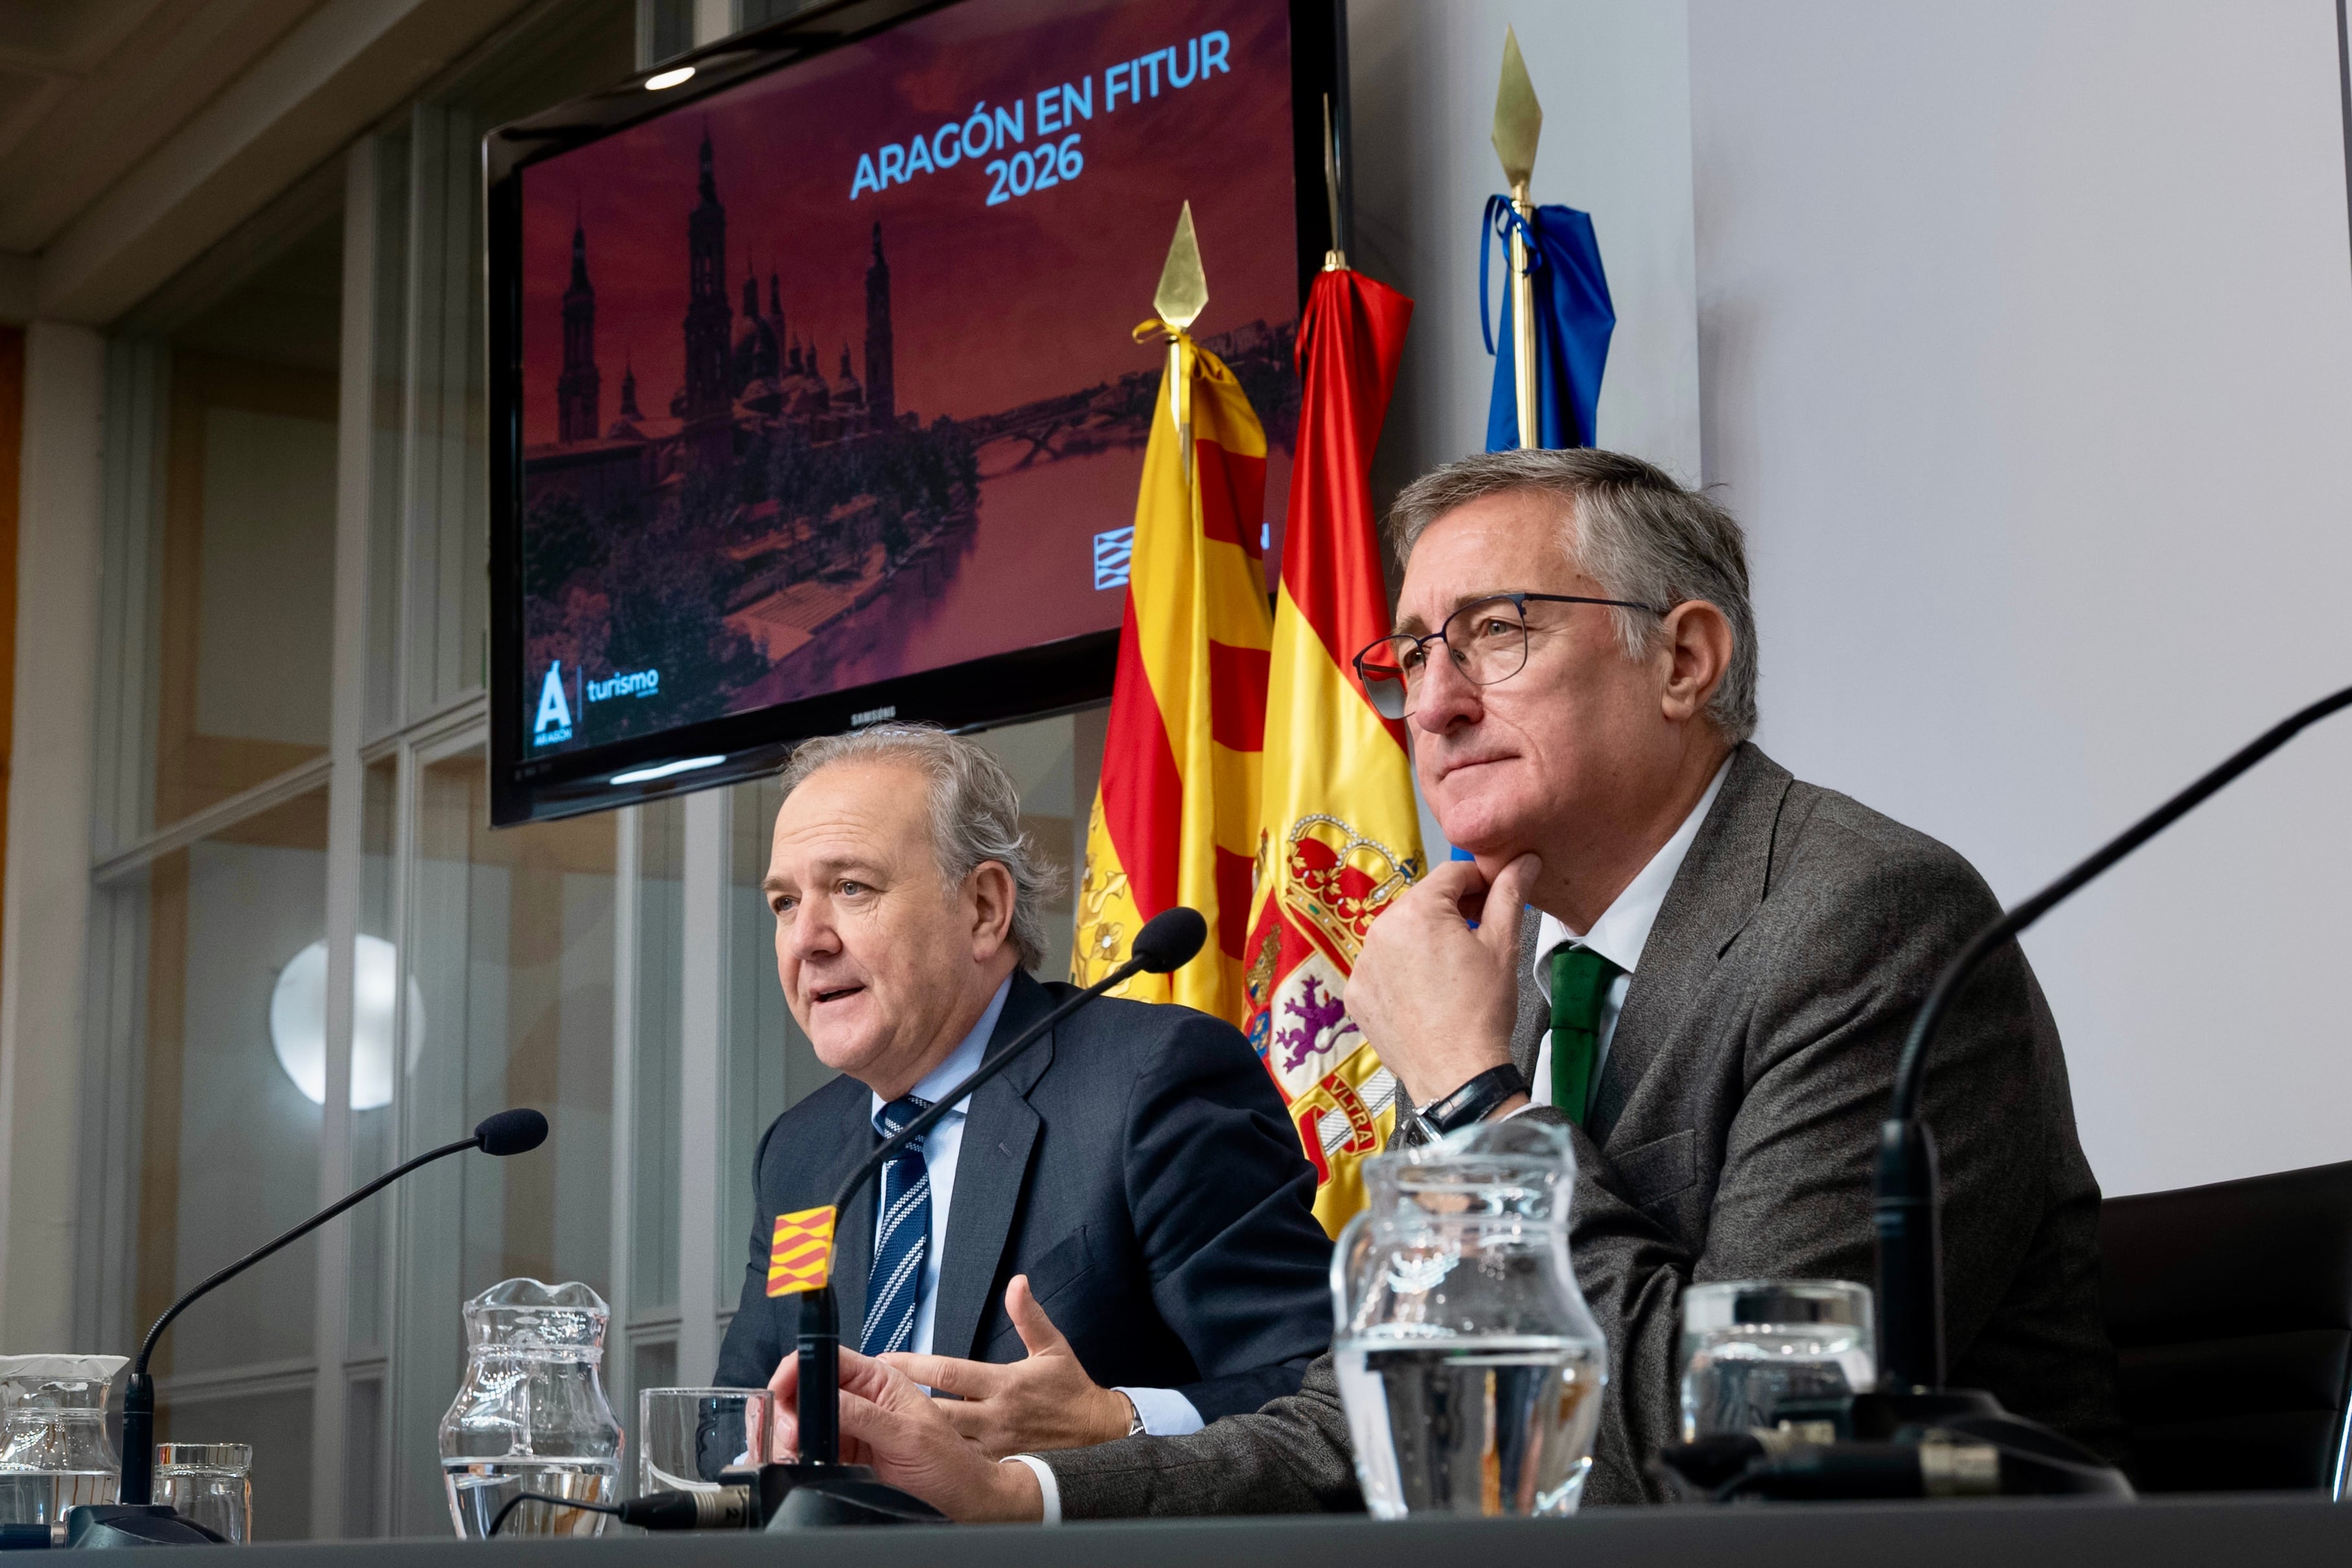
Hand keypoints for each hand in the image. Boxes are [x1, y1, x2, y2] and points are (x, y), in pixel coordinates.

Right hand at [767, 1341, 1045, 1521]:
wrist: (961, 1502)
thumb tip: (821, 1398)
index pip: (828, 1358)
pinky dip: (795, 1456)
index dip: (800, 1368)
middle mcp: (859, 1400)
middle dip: (789, 1408)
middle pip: (805, 1389)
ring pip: (800, 1420)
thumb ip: (864, 1415)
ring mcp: (849, 1429)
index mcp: (879, 1380)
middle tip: (791, 1434)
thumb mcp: (908, 1435)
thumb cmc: (950, 1464)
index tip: (783, 1389)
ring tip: (795, 1450)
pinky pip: (807, 1450)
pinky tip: (798, 1462)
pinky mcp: (842, 1457)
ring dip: (788, 1434)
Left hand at [880, 1275, 1134, 1455]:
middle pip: (936, 1410)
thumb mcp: (1053, 1348)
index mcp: (1004, 1383)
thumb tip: (1017, 1282)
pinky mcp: (995, 1466)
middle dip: (899, 1403)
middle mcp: (994, 1416)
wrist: (1100, 1437)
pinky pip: (958, 1466)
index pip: (949, 1373)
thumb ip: (1030, 1316)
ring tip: (873, 1425)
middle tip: (864, 1394)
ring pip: (943, 1441)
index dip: (913, 1366)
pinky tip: (903, 1459)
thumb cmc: (1071, 1390)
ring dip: (910, 1433)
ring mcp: (993, 1445)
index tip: (883, 1360)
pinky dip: (932, 1462)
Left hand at [1348, 852, 1539, 1107]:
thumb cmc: (1480, 1014)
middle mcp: (1380, 931)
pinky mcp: (1357, 994)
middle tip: (1480, 935)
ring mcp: (1363, 964)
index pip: (1452, 874)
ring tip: (1454, 969)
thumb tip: (1523, 862)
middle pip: (1423, 903)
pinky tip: (1427, 991)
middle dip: (1452, 912)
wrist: (1457, 1075)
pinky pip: (1382, 967)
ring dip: (1426, 940)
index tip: (1495, 897)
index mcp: (1417, 911)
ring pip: (1401, 935)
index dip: (1481, 882)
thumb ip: (1510, 894)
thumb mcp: (1503, 946)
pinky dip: (1402, 971)